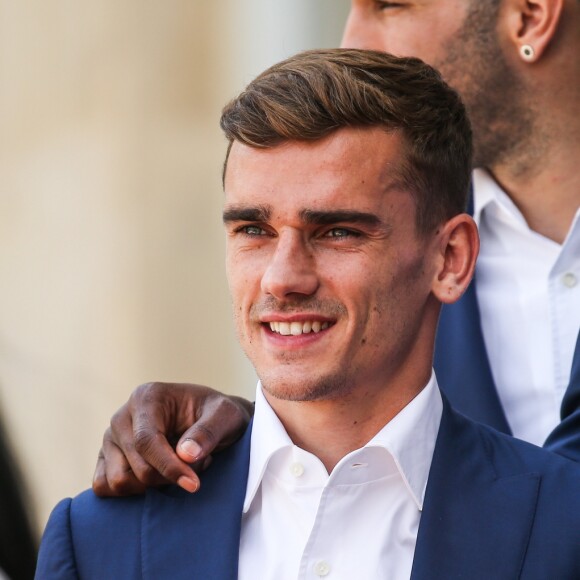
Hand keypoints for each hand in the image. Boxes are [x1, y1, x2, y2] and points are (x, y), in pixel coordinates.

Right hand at [92, 382, 252, 495]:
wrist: (213, 421)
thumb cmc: (218, 414)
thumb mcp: (226, 415)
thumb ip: (209, 431)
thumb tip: (185, 455)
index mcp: (147, 397)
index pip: (146, 441)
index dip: (169, 467)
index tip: (193, 484)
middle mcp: (122, 416)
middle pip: (135, 465)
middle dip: (169, 476)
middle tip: (198, 465)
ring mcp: (112, 439)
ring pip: (119, 481)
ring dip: (153, 486)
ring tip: (180, 468)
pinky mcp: (108, 459)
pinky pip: (104, 486)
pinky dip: (132, 493)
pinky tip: (159, 479)